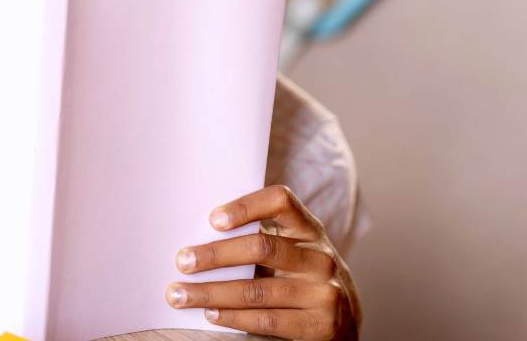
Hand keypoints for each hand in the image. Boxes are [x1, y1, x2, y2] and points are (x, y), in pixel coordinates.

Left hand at [166, 184, 360, 339]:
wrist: (345, 320)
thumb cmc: (301, 275)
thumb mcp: (292, 249)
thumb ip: (260, 238)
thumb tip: (198, 235)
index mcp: (309, 229)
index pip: (281, 201)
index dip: (246, 206)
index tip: (212, 219)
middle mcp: (319, 257)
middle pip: (262, 247)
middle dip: (215, 255)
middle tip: (182, 261)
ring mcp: (323, 292)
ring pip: (257, 291)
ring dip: (212, 292)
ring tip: (181, 294)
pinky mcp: (320, 325)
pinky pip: (266, 320)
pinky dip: (233, 317)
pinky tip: (211, 313)